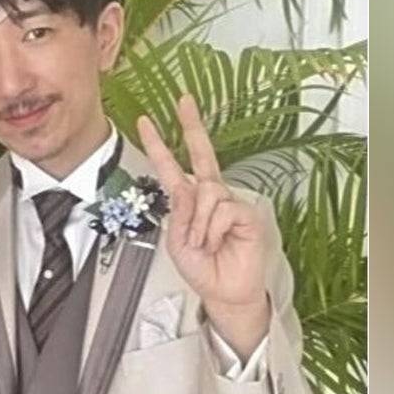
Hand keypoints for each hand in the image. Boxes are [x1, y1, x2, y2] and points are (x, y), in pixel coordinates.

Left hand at [137, 95, 269, 354]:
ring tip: (202, 243)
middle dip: (192, 126)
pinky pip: (222, 210)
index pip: (173, 166)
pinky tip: (217, 242)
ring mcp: (230, 203)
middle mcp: (210, 195)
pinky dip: (212, 230)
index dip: (159, 145)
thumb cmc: (202, 268)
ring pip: (206, 193)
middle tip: (184, 101)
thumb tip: (190, 188)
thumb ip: (180, 212)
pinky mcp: (247, 214)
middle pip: (203, 154)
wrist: (223, 292)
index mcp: (189, 200)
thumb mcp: (176, 240)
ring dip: (198, 224)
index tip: (146, 122)